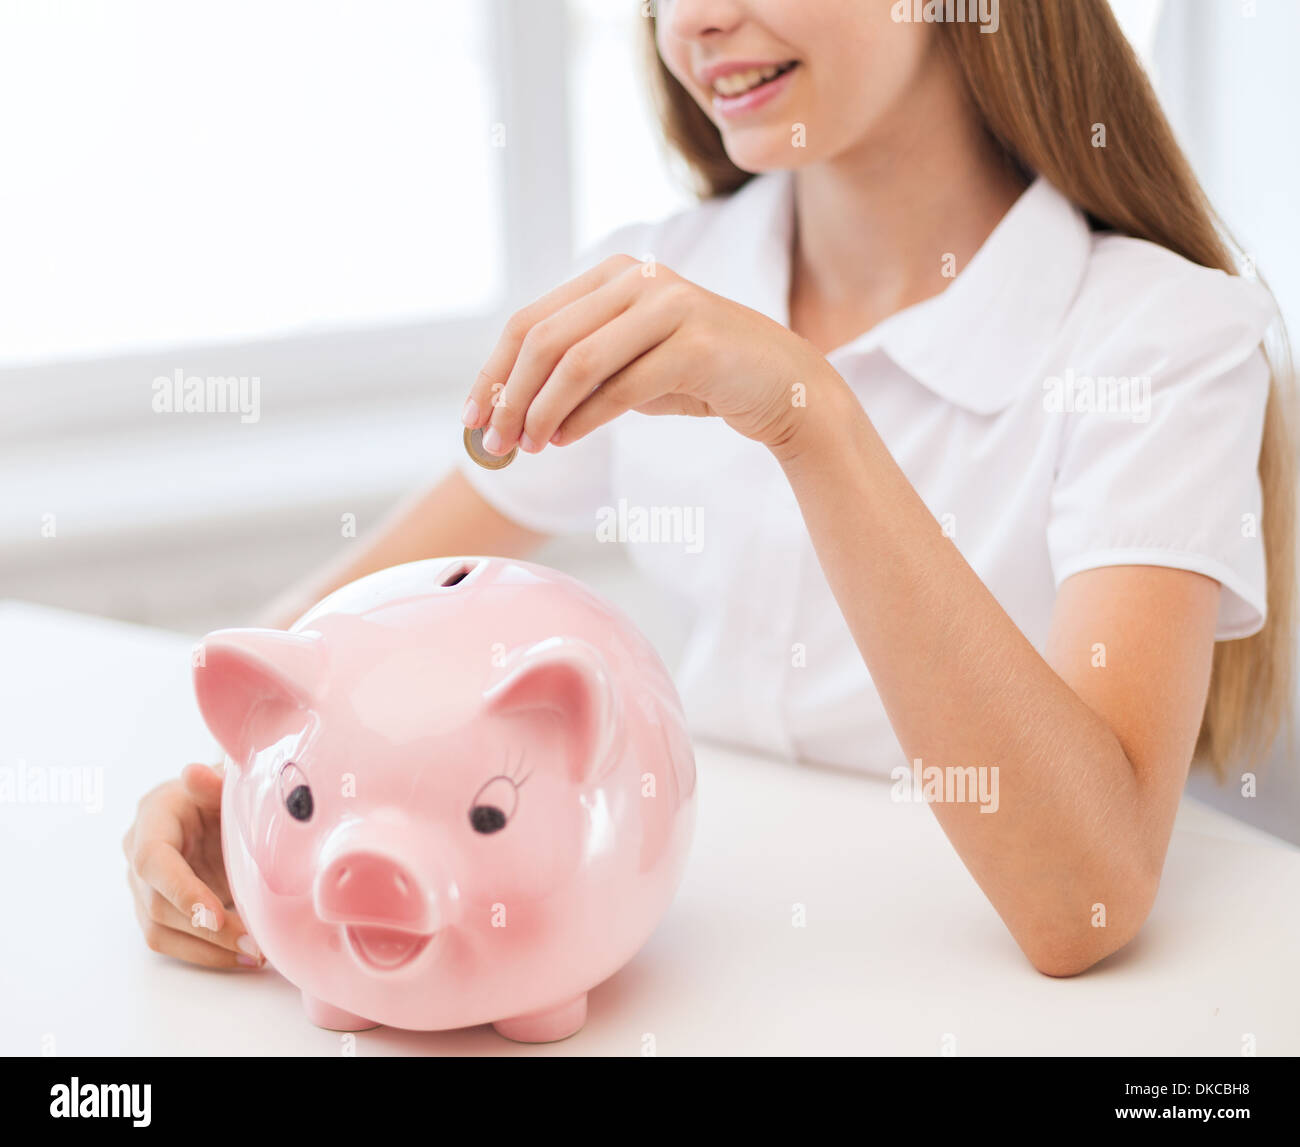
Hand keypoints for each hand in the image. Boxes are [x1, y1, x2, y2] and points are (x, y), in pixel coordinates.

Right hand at [123, 763, 262, 969]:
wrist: (218, 806)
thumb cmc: (223, 792)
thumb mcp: (223, 781)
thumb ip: (211, 783)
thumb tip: (194, 773)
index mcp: (152, 819)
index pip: (153, 861)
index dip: (181, 891)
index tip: (215, 916)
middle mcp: (138, 855)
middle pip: (158, 905)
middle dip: (205, 930)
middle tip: (253, 941)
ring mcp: (144, 886)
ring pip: (162, 931)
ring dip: (208, 949)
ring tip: (254, 954)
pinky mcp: (158, 909)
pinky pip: (173, 940)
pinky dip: (207, 953)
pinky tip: (243, 956)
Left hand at [461, 255, 840, 457]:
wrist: (782, 384)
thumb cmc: (697, 376)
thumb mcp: (627, 368)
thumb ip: (576, 373)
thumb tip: (504, 412)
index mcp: (614, 275)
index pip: (530, 322)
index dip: (494, 372)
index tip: (472, 418)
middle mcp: (638, 279)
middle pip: (546, 339)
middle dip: (511, 397)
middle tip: (495, 446)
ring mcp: (670, 306)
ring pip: (578, 360)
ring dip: (543, 410)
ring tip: (528, 447)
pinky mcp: (698, 344)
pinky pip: (623, 385)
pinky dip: (585, 418)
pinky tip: (566, 440)